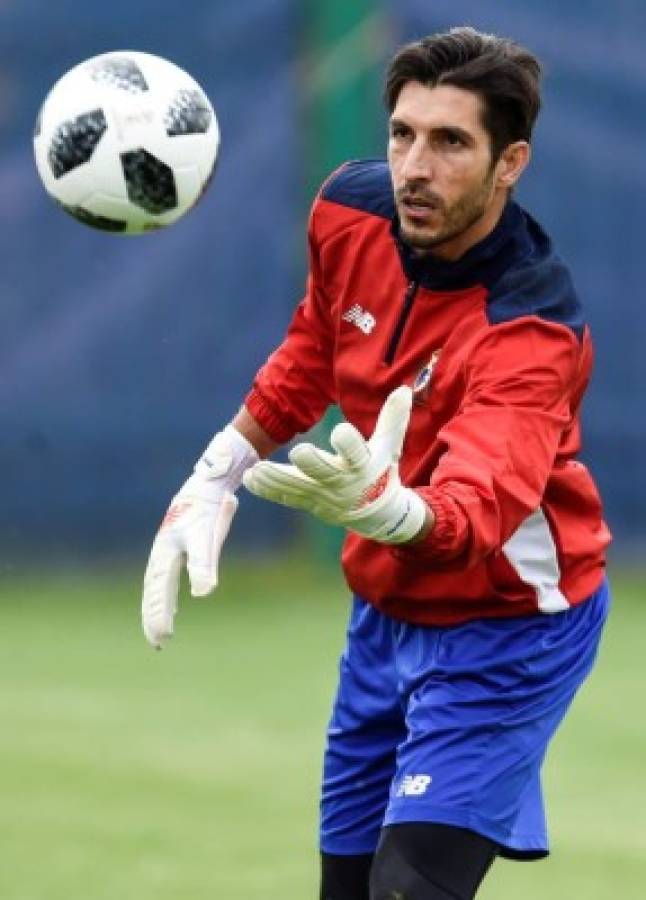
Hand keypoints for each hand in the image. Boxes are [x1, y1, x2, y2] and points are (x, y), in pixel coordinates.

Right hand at [142, 426, 257, 648]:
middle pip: (154, 591)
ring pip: (157, 586)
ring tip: (160, 631)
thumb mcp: (206, 537)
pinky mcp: (178, 547)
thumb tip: (203, 593)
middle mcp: (162, 553)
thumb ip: (203, 564)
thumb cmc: (207, 511)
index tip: (161, 636)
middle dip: (154, 616)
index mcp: (165, 553)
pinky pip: (166, 578)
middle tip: (157, 642)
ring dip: (157, 608)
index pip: (159, 591)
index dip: (158, 614)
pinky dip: (165, 596)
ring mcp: (168, 550)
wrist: (209, 484)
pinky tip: (172, 607)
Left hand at [243, 386, 427, 543]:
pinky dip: (268, 489)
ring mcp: (323, 496)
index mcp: (363, 466)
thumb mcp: (389, 447)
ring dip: (276, 479)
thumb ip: (393, 419)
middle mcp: (342, 482)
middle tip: (297, 452)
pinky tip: (250, 478)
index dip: (349, 443)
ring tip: (256, 469)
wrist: (378, 514)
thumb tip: (403, 390)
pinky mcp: (309, 503)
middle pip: (325, 473)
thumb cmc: (381, 472)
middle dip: (312, 464)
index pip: (356, 453)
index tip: (340, 432)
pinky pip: (286, 497)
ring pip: (298, 487)